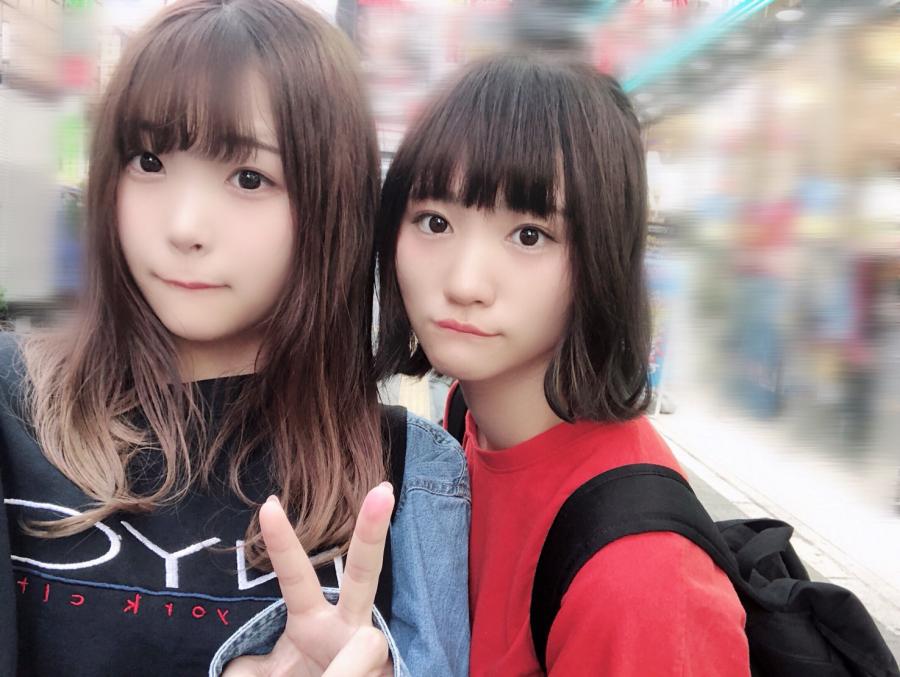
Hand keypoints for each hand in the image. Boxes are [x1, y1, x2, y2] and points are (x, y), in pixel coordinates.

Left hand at [224, 483, 395, 676]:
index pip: (296, 576)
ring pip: (367, 649)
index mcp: (312, 620)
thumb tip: (232, 672)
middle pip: (365, 572)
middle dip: (373, 531)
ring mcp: (374, 648)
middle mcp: (349, 625)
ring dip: (342, 673)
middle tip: (383, 490)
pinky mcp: (390, 671)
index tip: (268, 504)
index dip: (282, 543)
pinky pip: (365, 674)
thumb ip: (247, 668)